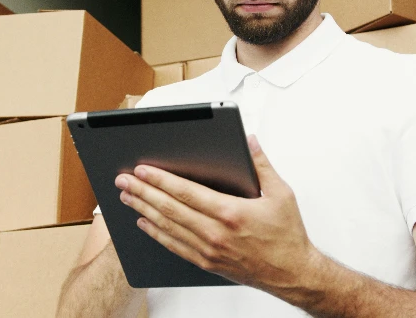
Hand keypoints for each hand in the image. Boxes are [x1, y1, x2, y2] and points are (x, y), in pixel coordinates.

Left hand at [115, 135, 317, 291]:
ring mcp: (209, 250)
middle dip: (143, 193)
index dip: (160, 180)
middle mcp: (216, 233)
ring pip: (168, 227)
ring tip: (127, 197)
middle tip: (123, 181)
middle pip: (170, 209)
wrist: (292, 273)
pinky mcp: (207, 262)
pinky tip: (144, 223)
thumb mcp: (281, 194)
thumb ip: (262, 165)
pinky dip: (156, 234)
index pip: (186, 193)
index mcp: (231, 213)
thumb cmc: (287, 236)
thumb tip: (250, 141)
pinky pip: (175, 246)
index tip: (142, 170)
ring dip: (144, 210)